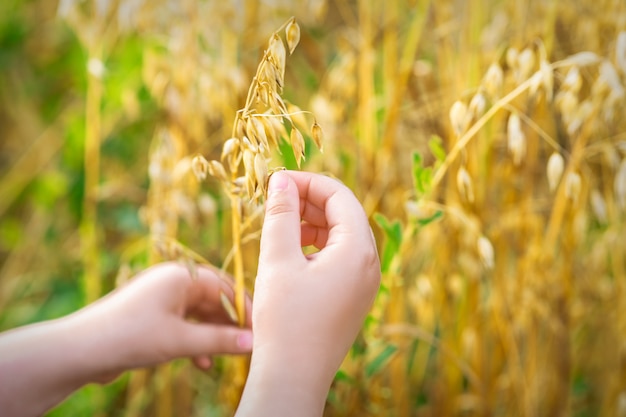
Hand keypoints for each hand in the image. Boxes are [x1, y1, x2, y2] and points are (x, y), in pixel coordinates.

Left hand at [75, 262, 252, 379]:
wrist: (79, 351)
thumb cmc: (131, 336)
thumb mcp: (180, 341)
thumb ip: (219, 340)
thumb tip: (252, 343)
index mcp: (181, 276)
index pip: (225, 287)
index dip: (245, 308)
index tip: (261, 329)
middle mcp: (172, 282)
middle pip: (213, 300)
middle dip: (231, 324)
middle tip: (249, 344)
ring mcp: (161, 299)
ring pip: (199, 315)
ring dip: (213, 335)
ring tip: (229, 356)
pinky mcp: (152, 317)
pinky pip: (183, 325)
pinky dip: (195, 341)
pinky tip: (202, 363)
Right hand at [236, 171, 380, 415]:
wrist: (293, 377)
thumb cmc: (284, 319)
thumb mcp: (278, 259)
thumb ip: (281, 214)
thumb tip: (281, 180)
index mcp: (358, 251)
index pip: (340, 196)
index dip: (308, 182)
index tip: (277, 181)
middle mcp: (370, 264)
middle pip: (344, 214)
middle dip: (310, 201)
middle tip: (276, 199)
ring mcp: (365, 283)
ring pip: (342, 236)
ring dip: (312, 223)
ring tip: (281, 225)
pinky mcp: (354, 297)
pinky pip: (340, 258)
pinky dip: (317, 246)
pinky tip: (292, 251)